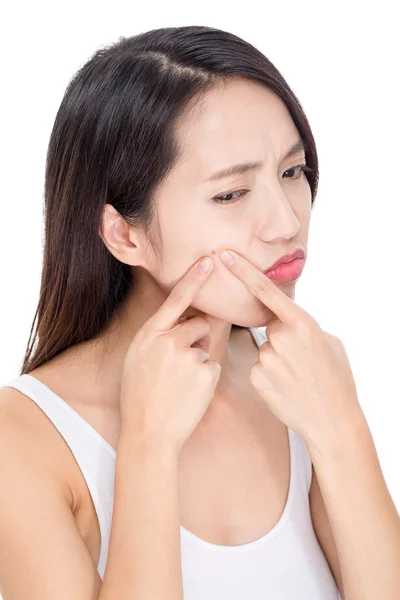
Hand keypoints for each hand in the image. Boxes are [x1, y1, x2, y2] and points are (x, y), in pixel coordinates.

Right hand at [119, 256, 221, 455]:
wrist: (148, 432)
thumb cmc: (140, 395)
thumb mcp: (137, 359)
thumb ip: (157, 337)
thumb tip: (180, 322)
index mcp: (149, 335)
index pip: (174, 300)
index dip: (192, 279)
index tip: (208, 261)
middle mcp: (168, 341)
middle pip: (198, 324)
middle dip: (196, 338)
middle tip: (180, 365)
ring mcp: (187, 356)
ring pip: (205, 346)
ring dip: (199, 360)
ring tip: (180, 384)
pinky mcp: (205, 372)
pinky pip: (212, 366)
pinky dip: (205, 378)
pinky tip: (190, 393)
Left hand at [219, 249, 362, 446]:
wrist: (332, 418)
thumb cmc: (336, 378)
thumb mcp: (329, 341)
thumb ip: (305, 325)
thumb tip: (289, 321)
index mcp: (302, 322)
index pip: (265, 290)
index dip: (243, 270)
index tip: (225, 255)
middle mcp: (281, 336)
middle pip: (270, 326)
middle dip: (281, 338)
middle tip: (301, 361)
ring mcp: (267, 357)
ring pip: (264, 349)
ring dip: (276, 359)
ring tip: (296, 378)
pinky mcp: (257, 376)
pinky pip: (259, 368)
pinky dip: (269, 376)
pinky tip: (285, 388)